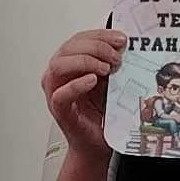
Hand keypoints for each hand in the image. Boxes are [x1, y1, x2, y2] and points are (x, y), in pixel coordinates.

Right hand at [42, 26, 125, 179]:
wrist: (97, 145)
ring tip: (106, 68)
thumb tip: (124, 46)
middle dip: (95, 46)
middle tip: (116, 56)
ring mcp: (55, 92)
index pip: (79, 39)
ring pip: (59, 65)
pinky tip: (92, 80)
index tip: (120, 38)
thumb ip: (111, 64)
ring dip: (85, 61)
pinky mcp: (59, 110)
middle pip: (68, 48)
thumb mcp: (110, 82)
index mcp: (69, 65)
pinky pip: (60, 94)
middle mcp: (58, 76)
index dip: (99, 35)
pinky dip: (76, 84)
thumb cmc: (100, 115)